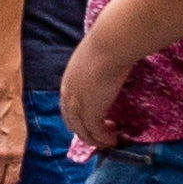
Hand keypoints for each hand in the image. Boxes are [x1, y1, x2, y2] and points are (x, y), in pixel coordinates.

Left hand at [58, 29, 135, 153]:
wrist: (110, 45)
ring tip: (110, 139)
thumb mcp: (94, 56)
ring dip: (96, 139)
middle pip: (72, 123)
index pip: (67, 107)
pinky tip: (115, 138)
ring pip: (83, 132)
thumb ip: (96, 65)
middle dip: (85, 132)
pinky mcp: (92, 113)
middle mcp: (69, 96)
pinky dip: (104, 139)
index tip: (93, 120)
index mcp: (68, 81)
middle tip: (101, 134)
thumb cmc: (107, 43)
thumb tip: (109, 63)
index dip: (78, 117)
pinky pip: (96, 133)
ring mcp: (79, 105)